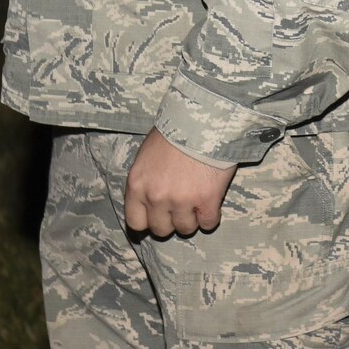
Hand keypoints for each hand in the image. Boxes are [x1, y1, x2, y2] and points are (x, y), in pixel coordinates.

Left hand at [123, 129, 237, 237]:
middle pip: (161, 229)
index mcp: (137, 186)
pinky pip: (209, 223)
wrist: (203, 120)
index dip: (149, 221)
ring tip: (198, 203)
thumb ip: (146, 180)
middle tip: (181, 207)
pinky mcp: (207, 200)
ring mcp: (182, 201)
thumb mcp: (147, 155)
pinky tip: (212, 204)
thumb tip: (151, 196)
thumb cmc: (174, 132)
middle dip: (171, 221)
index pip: (136, 222)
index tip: (158, 215)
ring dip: (192, 218)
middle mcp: (156, 197)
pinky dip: (211, 217)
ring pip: (185, 228)